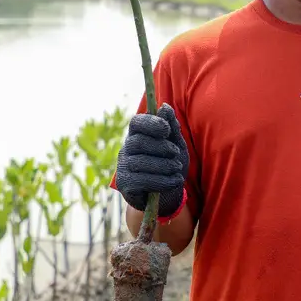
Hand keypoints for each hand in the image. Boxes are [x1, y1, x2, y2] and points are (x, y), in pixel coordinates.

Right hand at [114, 103, 188, 217]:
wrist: (167, 194)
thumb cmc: (170, 164)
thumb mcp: (176, 144)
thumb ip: (171, 127)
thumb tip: (164, 107)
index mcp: (137, 135)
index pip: (136, 122)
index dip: (150, 123)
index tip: (166, 129)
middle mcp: (126, 149)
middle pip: (137, 142)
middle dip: (160, 147)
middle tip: (176, 153)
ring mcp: (123, 167)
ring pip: (140, 162)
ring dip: (164, 165)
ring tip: (177, 169)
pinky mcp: (125, 184)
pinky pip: (141, 180)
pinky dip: (162, 180)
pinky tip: (175, 181)